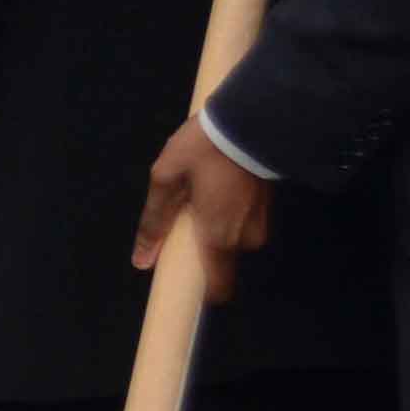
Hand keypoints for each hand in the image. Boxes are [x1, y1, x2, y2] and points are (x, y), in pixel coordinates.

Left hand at [134, 117, 276, 303]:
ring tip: (201, 192)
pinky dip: (228, 212)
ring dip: (215, 225)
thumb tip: (142, 260)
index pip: (218, 287)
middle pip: (220, 258)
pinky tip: (217, 186)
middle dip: (201, 243)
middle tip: (185, 212)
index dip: (201, 291)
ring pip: (231, 238)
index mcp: (218, 237)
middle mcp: (244, 238)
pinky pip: (242, 222)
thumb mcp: (166, 179)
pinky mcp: (267, 207)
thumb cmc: (203, 149)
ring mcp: (260, 223)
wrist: (249, 119)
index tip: (184, 282)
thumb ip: (154, 222)